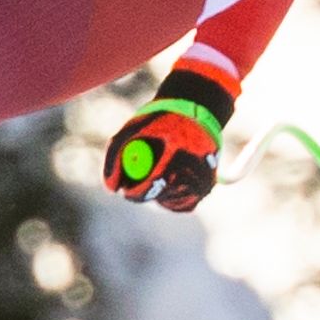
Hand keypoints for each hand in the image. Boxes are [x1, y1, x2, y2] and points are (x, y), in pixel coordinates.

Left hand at [104, 68, 234, 211]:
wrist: (194, 114)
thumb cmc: (160, 121)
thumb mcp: (133, 129)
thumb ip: (115, 157)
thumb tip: (112, 189)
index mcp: (182, 151)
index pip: (157, 182)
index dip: (136, 191)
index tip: (124, 190)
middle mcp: (199, 168)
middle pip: (163, 195)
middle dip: (146, 191)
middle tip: (135, 182)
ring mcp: (205, 180)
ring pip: (171, 201)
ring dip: (158, 192)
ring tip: (159, 169)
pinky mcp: (208, 188)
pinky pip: (182, 204)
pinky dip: (170, 196)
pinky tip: (168, 178)